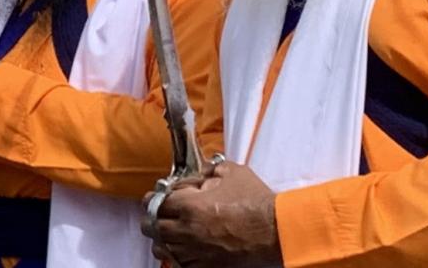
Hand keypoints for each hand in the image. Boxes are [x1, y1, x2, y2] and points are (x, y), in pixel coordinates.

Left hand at [143, 161, 281, 267]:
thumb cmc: (256, 202)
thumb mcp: (232, 172)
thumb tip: (199, 172)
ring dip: (162, 240)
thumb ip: (209, 169)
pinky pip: (179, 265)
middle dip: (154, 219)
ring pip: (162, 248)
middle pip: (152, 227)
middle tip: (160, 216)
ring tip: (169, 234)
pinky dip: (176, 257)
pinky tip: (183, 250)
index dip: (153, 199)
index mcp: (189, 206)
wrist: (276, 231)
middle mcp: (187, 231)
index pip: (153, 203)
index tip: (155, 199)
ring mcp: (195, 252)